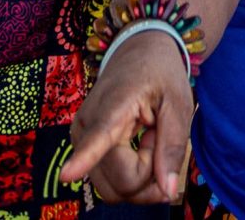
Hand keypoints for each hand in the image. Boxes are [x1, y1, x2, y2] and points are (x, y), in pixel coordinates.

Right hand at [55, 31, 195, 205]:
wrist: (137, 53)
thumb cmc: (161, 75)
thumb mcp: (178, 105)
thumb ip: (172, 147)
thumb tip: (167, 192)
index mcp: (114, 105)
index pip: (98, 137)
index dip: (84, 159)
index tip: (66, 174)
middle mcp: (87, 127)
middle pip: (120, 182)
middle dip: (149, 176)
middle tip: (159, 140)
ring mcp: (80, 141)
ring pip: (113, 190)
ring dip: (140, 181)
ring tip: (151, 142)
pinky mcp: (82, 149)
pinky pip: (109, 184)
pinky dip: (130, 178)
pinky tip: (141, 151)